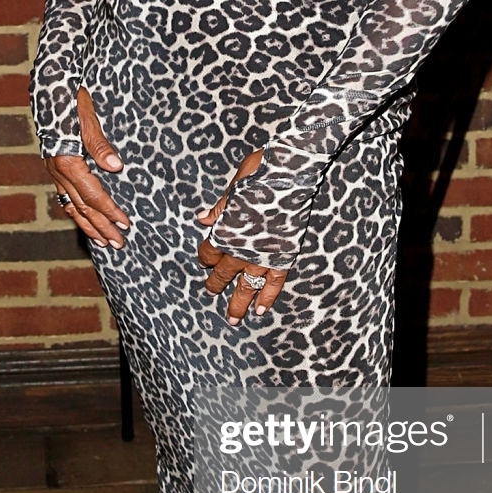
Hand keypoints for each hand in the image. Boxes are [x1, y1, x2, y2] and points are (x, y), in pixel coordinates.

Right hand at [46, 87, 131, 247]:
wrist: (49, 88)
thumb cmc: (71, 99)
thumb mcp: (87, 116)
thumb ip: (99, 143)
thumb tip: (115, 167)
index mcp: (67, 161)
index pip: (93, 195)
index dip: (110, 211)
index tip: (126, 224)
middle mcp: (59, 171)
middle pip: (82, 207)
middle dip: (101, 226)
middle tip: (119, 243)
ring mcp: (55, 171)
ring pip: (71, 206)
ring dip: (89, 225)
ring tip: (104, 241)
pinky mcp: (56, 168)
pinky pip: (65, 197)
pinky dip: (76, 212)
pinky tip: (85, 220)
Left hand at [197, 148, 288, 322]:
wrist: (290, 174)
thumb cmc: (259, 173)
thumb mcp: (233, 187)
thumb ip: (219, 209)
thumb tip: (201, 219)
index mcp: (224, 231)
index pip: (209, 253)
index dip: (205, 257)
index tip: (205, 260)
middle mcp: (240, 248)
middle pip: (224, 273)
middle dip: (216, 284)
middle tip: (211, 292)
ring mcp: (262, 255)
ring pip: (246, 286)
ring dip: (237, 303)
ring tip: (232, 319)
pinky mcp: (283, 257)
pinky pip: (273, 282)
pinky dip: (267, 297)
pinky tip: (260, 310)